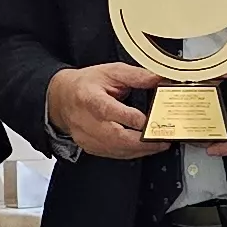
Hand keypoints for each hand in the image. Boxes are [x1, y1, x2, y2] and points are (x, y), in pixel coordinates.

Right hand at [48, 62, 162, 159]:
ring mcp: (87, 137)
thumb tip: (158, 79)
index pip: (110, 111)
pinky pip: (114, 154)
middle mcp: (86, 120)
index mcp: (89, 98)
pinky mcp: (90, 147)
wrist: (63, 98)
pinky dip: (132, 152)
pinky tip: (144, 148)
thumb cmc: (86, 85)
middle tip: (163, 139)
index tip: (153, 119)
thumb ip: (136, 76)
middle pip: (116, 136)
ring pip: (117, 149)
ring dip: (141, 150)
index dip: (132, 118)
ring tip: (159, 144)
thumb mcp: (110, 71)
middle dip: (143, 140)